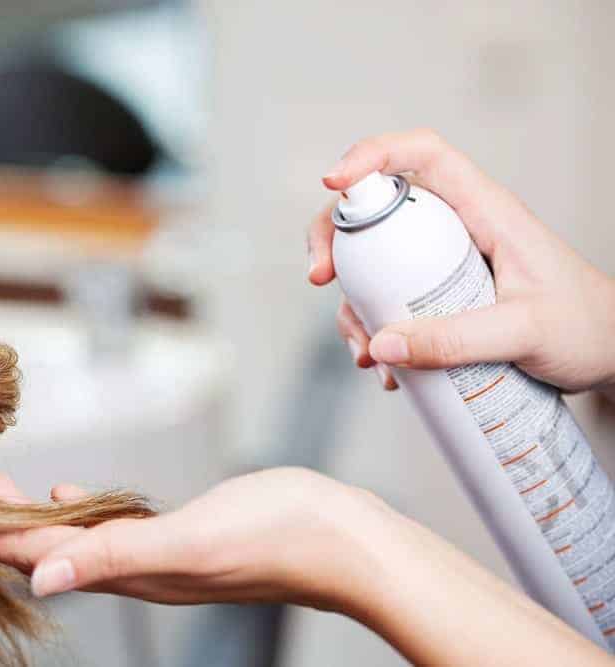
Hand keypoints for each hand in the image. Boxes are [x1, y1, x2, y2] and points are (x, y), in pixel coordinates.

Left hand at [0, 467, 396, 611]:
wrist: (338, 538)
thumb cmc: (273, 538)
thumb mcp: (185, 544)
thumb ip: (112, 556)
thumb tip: (38, 578)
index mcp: (126, 571)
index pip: (32, 558)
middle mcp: (133, 568)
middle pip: (41, 549)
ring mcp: (156, 553)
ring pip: (72, 538)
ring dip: (30, 517)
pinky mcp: (178, 533)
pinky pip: (111, 525)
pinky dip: (80, 511)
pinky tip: (70, 494)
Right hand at [307, 128, 614, 393]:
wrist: (608, 355)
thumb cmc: (586, 328)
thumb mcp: (525, 333)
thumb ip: (456, 340)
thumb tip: (383, 343)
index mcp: (485, 211)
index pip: (423, 154)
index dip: (373, 155)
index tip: (333, 182)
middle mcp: (456, 229)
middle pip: (377, 207)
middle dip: (335, 237)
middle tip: (320, 277)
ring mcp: (442, 263)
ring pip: (374, 262)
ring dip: (352, 303)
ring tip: (366, 355)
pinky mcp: (439, 297)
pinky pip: (388, 302)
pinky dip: (374, 332)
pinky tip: (388, 370)